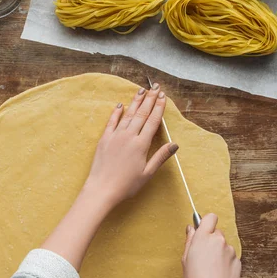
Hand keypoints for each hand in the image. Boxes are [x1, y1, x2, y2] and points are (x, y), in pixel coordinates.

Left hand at [83, 83, 178, 206]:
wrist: (101, 189)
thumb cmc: (126, 185)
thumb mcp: (147, 173)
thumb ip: (160, 157)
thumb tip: (174, 144)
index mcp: (141, 145)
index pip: (153, 121)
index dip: (159, 108)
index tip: (163, 97)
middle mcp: (129, 136)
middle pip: (141, 114)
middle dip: (149, 99)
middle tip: (155, 87)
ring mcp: (115, 136)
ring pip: (128, 115)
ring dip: (135, 102)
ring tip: (141, 90)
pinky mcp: (104, 139)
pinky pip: (111, 122)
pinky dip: (117, 112)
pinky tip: (121, 105)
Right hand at [182, 213, 240, 277]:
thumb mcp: (185, 260)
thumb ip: (190, 241)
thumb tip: (191, 229)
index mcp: (203, 237)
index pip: (210, 217)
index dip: (206, 223)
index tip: (202, 230)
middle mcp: (219, 240)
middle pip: (216, 232)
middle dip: (211, 240)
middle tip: (203, 255)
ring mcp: (230, 250)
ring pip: (223, 246)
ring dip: (218, 252)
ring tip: (211, 269)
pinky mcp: (238, 260)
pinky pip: (229, 256)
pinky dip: (225, 262)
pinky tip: (219, 274)